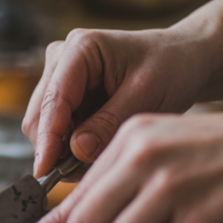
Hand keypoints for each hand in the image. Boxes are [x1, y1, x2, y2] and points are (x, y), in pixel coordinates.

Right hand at [23, 27, 206, 177]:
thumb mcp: (146, 95)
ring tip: (102, 155)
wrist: (182, 61)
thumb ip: (109, 123)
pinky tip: (99, 147)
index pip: (53, 101)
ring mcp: (59, 78)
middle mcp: (61, 60)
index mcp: (80, 49)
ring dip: (66, 150)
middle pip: (39, 117)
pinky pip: (57, 131)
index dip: (48, 139)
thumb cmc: (170, 69)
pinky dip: (73, 147)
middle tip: (89, 170)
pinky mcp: (64, 96)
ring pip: (45, 128)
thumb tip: (76, 150)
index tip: (46, 172)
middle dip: (57, 148)